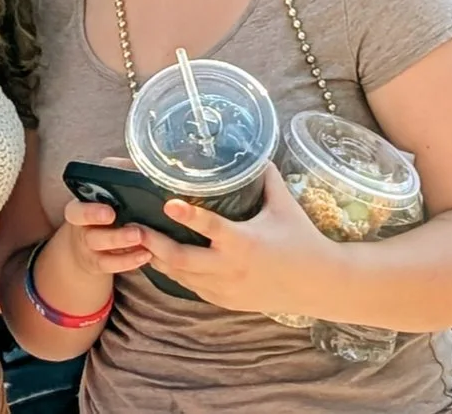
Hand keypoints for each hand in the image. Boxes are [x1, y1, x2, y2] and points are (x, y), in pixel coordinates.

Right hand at [55, 196, 149, 280]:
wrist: (82, 243)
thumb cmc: (96, 213)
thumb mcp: (96, 199)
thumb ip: (111, 189)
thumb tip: (136, 179)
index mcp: (77, 212)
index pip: (77, 212)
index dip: (92, 213)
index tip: (110, 213)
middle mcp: (81, 234)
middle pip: (93, 237)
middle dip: (115, 237)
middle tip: (136, 232)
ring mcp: (89, 253)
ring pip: (103, 256)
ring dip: (126, 252)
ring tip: (143, 243)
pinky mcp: (99, 266)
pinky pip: (113, 266)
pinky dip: (130, 261)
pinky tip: (145, 254)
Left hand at [144, 165, 337, 318]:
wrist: (317, 285)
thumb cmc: (302, 240)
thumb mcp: (285, 205)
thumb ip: (266, 178)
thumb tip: (253, 150)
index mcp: (244, 241)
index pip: (211, 227)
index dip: (188, 215)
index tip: (168, 204)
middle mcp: (230, 267)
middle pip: (182, 259)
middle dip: (154, 244)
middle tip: (134, 228)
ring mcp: (225, 288)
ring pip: (181, 277)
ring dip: (159, 260)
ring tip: (138, 242)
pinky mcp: (224, 301)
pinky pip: (192, 288)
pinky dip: (176, 274)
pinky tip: (162, 261)